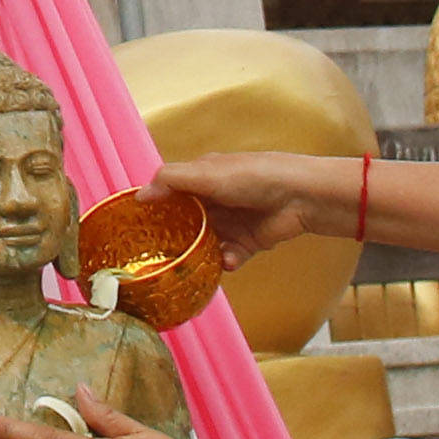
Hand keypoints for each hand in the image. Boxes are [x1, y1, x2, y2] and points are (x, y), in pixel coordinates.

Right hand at [158, 152, 349, 266]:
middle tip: (160, 255)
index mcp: (202, 178)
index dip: (156, 208)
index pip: (171, 192)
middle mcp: (214, 200)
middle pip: (186, 223)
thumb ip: (172, 180)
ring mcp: (231, 223)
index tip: (137, 226)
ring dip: (201, 255)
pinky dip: (228, 261)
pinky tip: (229, 260)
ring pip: (205, 245)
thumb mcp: (207, 173)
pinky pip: (229, 257)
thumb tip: (140, 195)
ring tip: (193, 264)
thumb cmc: (254, 176)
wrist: (301, 196)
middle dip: (175, 239)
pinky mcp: (248, 242)